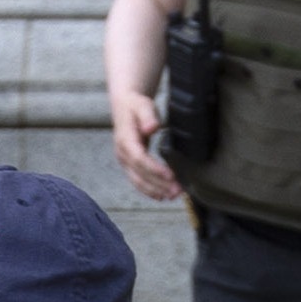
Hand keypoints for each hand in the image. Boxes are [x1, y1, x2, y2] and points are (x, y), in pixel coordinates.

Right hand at [110, 82, 182, 203]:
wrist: (125, 106)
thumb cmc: (136, 105)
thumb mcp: (143, 105)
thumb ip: (148, 115)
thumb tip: (151, 128)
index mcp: (125, 140)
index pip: (139, 159)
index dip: (154, 169)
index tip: (170, 175)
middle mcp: (122, 154)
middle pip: (140, 174)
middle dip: (159, 184)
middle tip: (177, 190)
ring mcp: (124, 161)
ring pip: (138, 181)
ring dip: (155, 191)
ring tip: (173, 196)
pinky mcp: (129, 165)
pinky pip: (138, 181)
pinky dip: (149, 190)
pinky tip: (162, 196)